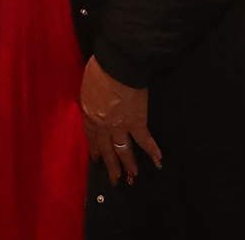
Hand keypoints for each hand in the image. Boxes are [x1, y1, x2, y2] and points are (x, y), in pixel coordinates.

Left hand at [81, 56, 159, 185]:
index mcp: (89, 114)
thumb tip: (91, 102)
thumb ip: (89, 99)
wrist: (117, 66)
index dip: (95, 148)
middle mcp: (103, 125)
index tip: (96, 158)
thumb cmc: (99, 69)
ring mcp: (120, 126)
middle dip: (110, 164)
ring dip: (128, 164)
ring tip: (132, 177)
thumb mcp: (86, 86)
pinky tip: (158, 161)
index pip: (91, 136)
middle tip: (113, 179)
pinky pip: (145, 140)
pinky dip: (152, 150)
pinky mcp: (137, 122)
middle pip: (106, 149)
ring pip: (123, 150)